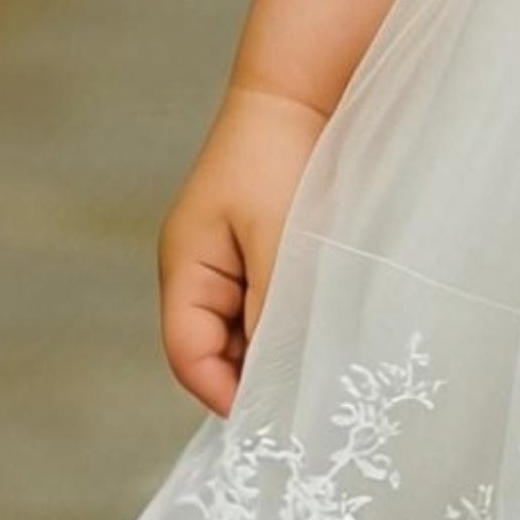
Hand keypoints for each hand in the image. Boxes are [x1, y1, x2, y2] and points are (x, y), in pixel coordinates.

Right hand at [158, 86, 328, 416]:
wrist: (303, 96)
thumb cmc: (283, 161)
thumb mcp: (280, 246)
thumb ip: (275, 314)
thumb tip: (277, 379)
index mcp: (187, 268)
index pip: (189, 356)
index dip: (226, 396)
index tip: (278, 423)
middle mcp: (201, 274)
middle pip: (217, 355)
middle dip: (259, 383)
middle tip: (313, 409)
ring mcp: (231, 267)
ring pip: (249, 339)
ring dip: (283, 357)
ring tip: (329, 375)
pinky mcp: (265, 258)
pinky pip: (273, 313)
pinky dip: (297, 330)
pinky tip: (333, 338)